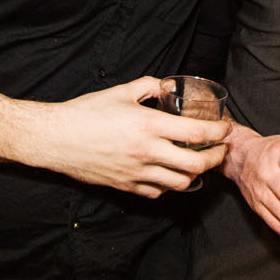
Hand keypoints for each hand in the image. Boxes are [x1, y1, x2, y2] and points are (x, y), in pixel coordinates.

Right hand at [34, 76, 230, 197]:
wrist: (55, 138)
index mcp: (149, 125)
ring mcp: (136, 172)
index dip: (218, 133)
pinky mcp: (125, 186)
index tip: (225, 130)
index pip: (197, 133)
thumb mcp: (121, 91)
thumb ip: (150, 86)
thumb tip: (169, 87)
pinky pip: (157, 192)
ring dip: (195, 176)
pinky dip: (169, 186)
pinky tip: (170, 175)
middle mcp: (147, 152)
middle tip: (219, 151)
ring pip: (180, 184)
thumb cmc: (86, 112)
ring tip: (198, 165)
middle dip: (215, 159)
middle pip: (196, 165)